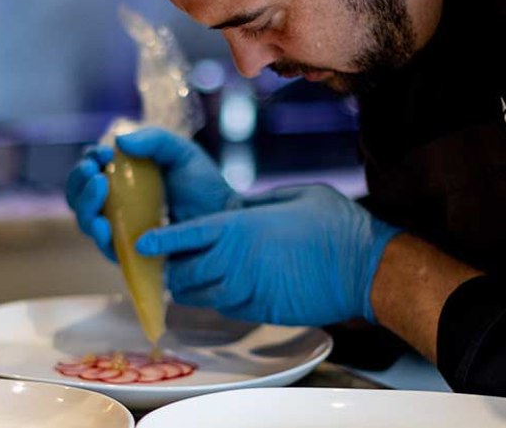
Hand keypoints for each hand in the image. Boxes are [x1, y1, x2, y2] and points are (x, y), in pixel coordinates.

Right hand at [65, 127, 239, 260]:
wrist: (226, 220)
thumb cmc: (204, 186)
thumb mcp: (181, 153)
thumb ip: (154, 140)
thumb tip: (119, 142)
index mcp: (123, 177)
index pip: (92, 168)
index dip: (89, 159)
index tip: (103, 153)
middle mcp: (116, 204)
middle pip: (79, 194)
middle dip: (79, 181)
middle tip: (94, 171)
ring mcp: (120, 229)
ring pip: (85, 219)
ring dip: (85, 203)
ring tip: (99, 188)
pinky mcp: (130, 254)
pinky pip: (105, 246)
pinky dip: (99, 234)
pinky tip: (104, 224)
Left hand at [136, 184, 402, 325]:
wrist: (364, 269)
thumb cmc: (335, 226)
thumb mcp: (294, 195)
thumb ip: (257, 202)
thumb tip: (239, 206)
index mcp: (239, 228)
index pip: (183, 237)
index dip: (159, 240)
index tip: (141, 242)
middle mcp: (236, 262)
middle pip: (182, 273)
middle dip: (174, 268)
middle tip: (176, 259)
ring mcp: (247, 291)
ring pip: (199, 295)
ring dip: (194, 286)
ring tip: (199, 273)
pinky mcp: (260, 311)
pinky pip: (225, 307)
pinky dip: (219, 298)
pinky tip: (229, 286)